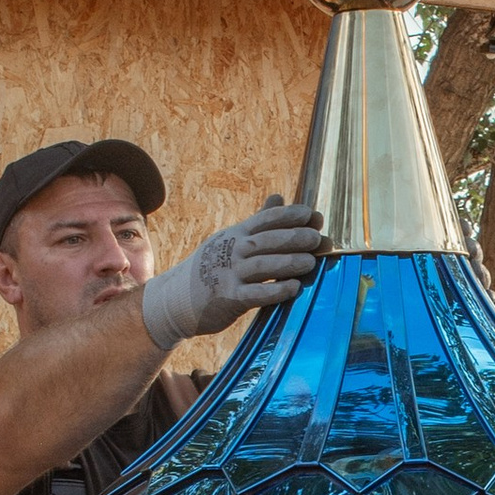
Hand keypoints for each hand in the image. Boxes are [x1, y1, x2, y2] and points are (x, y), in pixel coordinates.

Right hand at [138, 197, 324, 350]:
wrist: (176, 298)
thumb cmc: (212, 267)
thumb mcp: (231, 239)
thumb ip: (258, 221)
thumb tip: (279, 196)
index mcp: (236, 234)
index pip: (265, 220)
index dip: (289, 215)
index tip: (312, 215)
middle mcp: (232, 251)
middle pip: (267, 240)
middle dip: (294, 237)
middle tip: (318, 238)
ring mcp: (229, 274)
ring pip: (262, 265)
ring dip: (288, 262)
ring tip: (311, 262)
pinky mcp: (228, 298)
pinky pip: (254, 294)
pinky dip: (275, 291)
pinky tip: (294, 288)